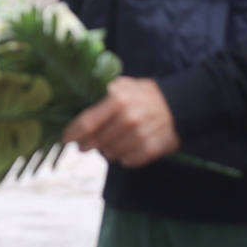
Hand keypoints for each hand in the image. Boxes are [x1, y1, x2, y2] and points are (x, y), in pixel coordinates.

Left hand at [62, 77, 180, 167]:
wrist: (181, 105)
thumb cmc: (146, 94)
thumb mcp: (124, 85)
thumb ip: (103, 93)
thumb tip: (79, 105)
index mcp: (117, 100)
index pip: (86, 123)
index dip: (72, 134)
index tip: (66, 139)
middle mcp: (127, 119)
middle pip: (96, 141)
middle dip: (87, 144)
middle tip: (84, 145)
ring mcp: (140, 136)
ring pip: (110, 153)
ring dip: (106, 151)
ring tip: (109, 144)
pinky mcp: (151, 149)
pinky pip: (128, 161)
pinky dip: (124, 158)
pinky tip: (126, 149)